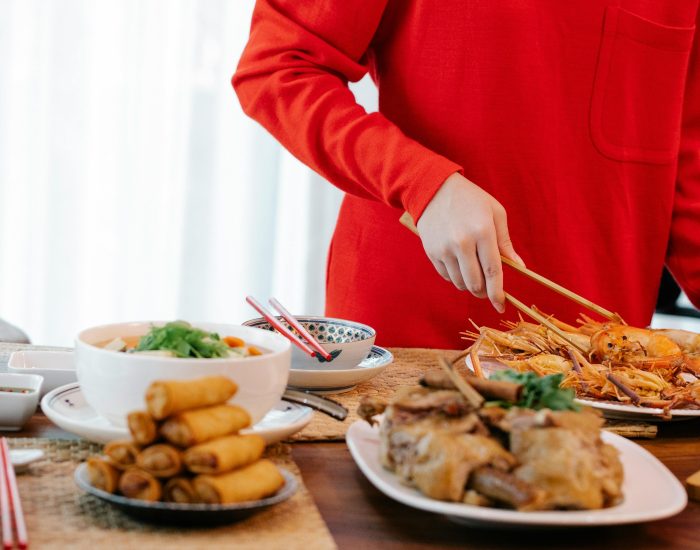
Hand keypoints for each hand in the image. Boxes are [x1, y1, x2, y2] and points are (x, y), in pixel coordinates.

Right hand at [416, 173, 523, 312]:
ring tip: (473, 272)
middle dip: (484, 292)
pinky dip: (456, 277)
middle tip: (488, 289)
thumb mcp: (495, 213)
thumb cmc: (470, 199)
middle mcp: (462, 242)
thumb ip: (505, 242)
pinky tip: (459, 265)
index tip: (501, 305)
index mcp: (483, 231)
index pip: (493, 271)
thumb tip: (519, 266)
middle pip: (475, 283)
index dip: (498, 293)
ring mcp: (444, 249)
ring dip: (470, 285)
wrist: (434, 189)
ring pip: (460, 283)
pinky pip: (447, 276)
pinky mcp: (432, 252)